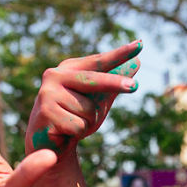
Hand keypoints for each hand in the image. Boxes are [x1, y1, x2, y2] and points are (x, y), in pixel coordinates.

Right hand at [25, 41, 141, 156]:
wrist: (49, 142)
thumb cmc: (75, 116)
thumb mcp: (97, 100)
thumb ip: (114, 82)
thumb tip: (137, 62)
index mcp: (69, 69)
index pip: (99, 61)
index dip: (119, 54)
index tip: (140, 45)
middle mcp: (55, 76)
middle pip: (93, 80)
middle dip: (114, 83)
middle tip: (134, 86)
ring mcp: (48, 94)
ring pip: (89, 110)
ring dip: (88, 122)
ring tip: (73, 123)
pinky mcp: (46, 113)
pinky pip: (79, 125)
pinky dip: (78, 132)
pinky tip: (64, 131)